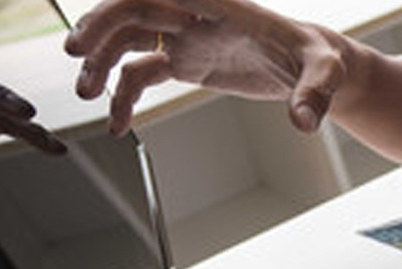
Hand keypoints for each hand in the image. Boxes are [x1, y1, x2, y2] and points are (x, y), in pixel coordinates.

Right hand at [63, 0, 349, 134]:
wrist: (316, 68)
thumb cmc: (320, 59)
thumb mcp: (324, 72)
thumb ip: (314, 92)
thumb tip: (306, 121)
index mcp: (220, 6)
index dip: (124, 2)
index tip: (97, 26)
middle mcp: (195, 16)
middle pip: (133, 10)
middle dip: (100, 27)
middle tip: (76, 55)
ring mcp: (186, 38)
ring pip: (128, 39)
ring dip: (101, 61)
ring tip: (87, 94)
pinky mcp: (185, 61)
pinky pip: (141, 73)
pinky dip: (123, 96)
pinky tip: (117, 124)